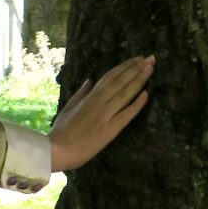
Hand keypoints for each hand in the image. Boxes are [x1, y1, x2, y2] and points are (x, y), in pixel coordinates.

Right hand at [49, 55, 154, 172]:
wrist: (56, 150)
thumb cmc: (61, 132)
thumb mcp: (68, 108)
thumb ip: (80, 94)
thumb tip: (89, 80)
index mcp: (89, 97)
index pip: (109, 77)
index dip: (124, 67)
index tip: (137, 59)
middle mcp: (98, 102)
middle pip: (120, 81)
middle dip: (136, 68)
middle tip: (151, 58)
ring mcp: (105, 115)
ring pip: (124, 93)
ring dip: (139, 79)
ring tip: (150, 68)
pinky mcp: (110, 130)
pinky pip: (126, 114)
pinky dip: (136, 104)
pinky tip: (146, 94)